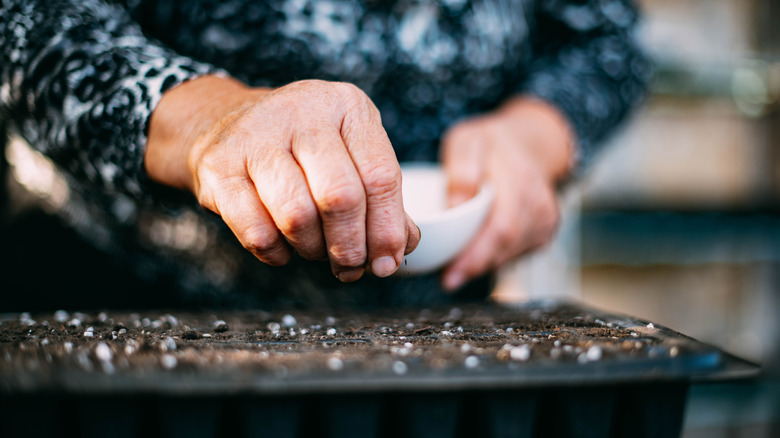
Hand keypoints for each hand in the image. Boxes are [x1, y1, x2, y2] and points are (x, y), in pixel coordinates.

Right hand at [145, 76, 419, 280]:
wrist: (223, 125)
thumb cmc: (303, 151)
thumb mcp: (350, 157)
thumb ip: (381, 200)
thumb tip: (399, 249)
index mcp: (348, 106)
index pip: (381, 176)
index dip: (388, 229)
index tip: (387, 263)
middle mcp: (304, 110)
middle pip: (341, 198)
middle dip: (350, 247)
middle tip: (350, 268)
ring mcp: (256, 134)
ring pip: (298, 216)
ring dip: (312, 250)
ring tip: (315, 251)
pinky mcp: (218, 164)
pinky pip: (256, 230)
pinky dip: (275, 253)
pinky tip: (282, 249)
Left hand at [439, 97, 573, 290]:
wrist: (528, 142)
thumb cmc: (491, 143)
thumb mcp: (467, 141)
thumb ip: (461, 171)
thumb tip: (454, 208)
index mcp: (520, 180)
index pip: (501, 229)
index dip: (476, 257)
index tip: (450, 275)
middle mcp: (539, 203)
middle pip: (506, 247)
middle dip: (474, 267)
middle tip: (447, 278)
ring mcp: (546, 219)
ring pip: (511, 254)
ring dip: (483, 264)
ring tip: (456, 267)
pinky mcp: (545, 230)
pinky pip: (517, 252)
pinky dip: (495, 257)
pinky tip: (477, 254)